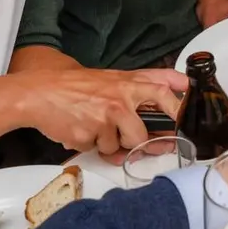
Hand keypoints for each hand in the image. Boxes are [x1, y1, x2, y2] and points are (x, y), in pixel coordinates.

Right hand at [12, 68, 188, 157]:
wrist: (39, 93)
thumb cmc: (77, 86)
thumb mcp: (113, 77)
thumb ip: (144, 81)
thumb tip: (180, 83)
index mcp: (127, 83)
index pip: (163, 91)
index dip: (179, 106)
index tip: (188, 119)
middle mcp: (119, 100)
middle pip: (142, 135)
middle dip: (139, 145)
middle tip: (132, 141)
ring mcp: (103, 119)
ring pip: (119, 148)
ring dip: (110, 145)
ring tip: (95, 128)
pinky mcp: (87, 135)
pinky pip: (98, 152)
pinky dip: (90, 146)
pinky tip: (80, 130)